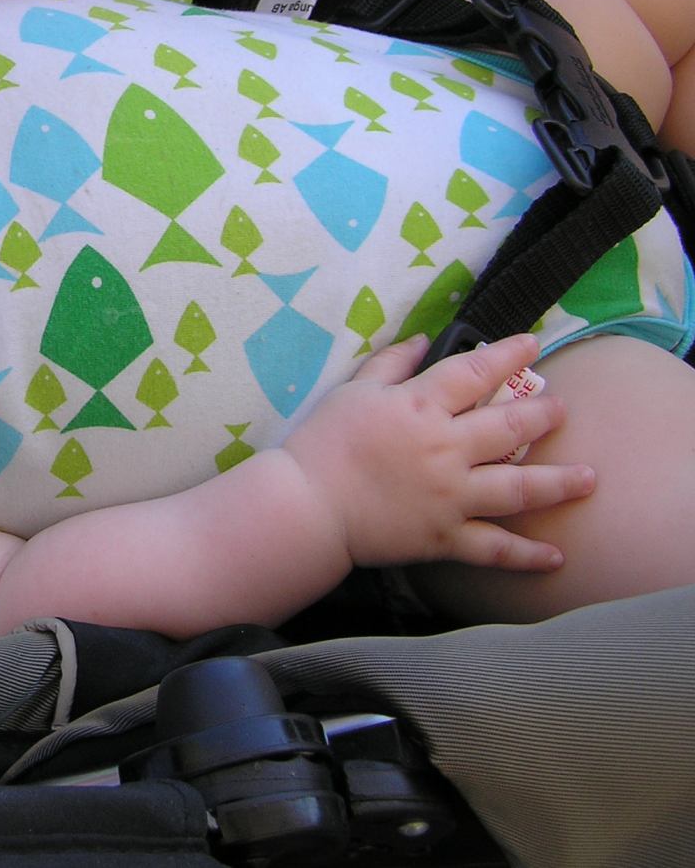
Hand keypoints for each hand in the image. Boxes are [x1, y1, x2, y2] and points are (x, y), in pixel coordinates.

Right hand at [281, 333, 594, 571]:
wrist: (306, 505)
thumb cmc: (322, 443)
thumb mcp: (352, 391)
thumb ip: (390, 363)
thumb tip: (422, 339)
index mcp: (421, 406)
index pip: (475, 372)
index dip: (508, 354)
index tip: (533, 344)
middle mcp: (446, 448)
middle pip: (509, 427)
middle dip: (542, 415)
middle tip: (562, 411)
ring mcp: (451, 496)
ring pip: (518, 488)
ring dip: (558, 482)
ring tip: (588, 477)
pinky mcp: (444, 537)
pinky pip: (494, 548)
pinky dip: (526, 555)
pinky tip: (555, 557)